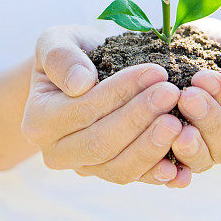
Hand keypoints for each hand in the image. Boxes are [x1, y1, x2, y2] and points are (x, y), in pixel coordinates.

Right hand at [21, 25, 188, 186]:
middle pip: (101, 144)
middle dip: (140, 119)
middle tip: (173, 94)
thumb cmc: (70, 54)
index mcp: (38, 121)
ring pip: (119, 169)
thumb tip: (79, 83)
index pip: (83, 110)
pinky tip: (182, 166)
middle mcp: (56, 152)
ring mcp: (84, 168)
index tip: (156, 72)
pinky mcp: (110, 173)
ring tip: (181, 122)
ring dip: (152, 147)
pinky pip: (136, 180)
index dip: (120, 93)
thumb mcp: (56, 40)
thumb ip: (60, 56)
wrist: (81, 76)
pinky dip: (160, 175)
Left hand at [170, 18, 220, 171]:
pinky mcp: (179, 158)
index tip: (203, 77)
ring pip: (205, 160)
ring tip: (173, 123)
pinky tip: (161, 151)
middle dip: (208, 119)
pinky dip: (169, 165)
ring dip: (190, 144)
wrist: (190, 52)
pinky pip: (176, 169)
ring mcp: (208, 153)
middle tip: (186, 96)